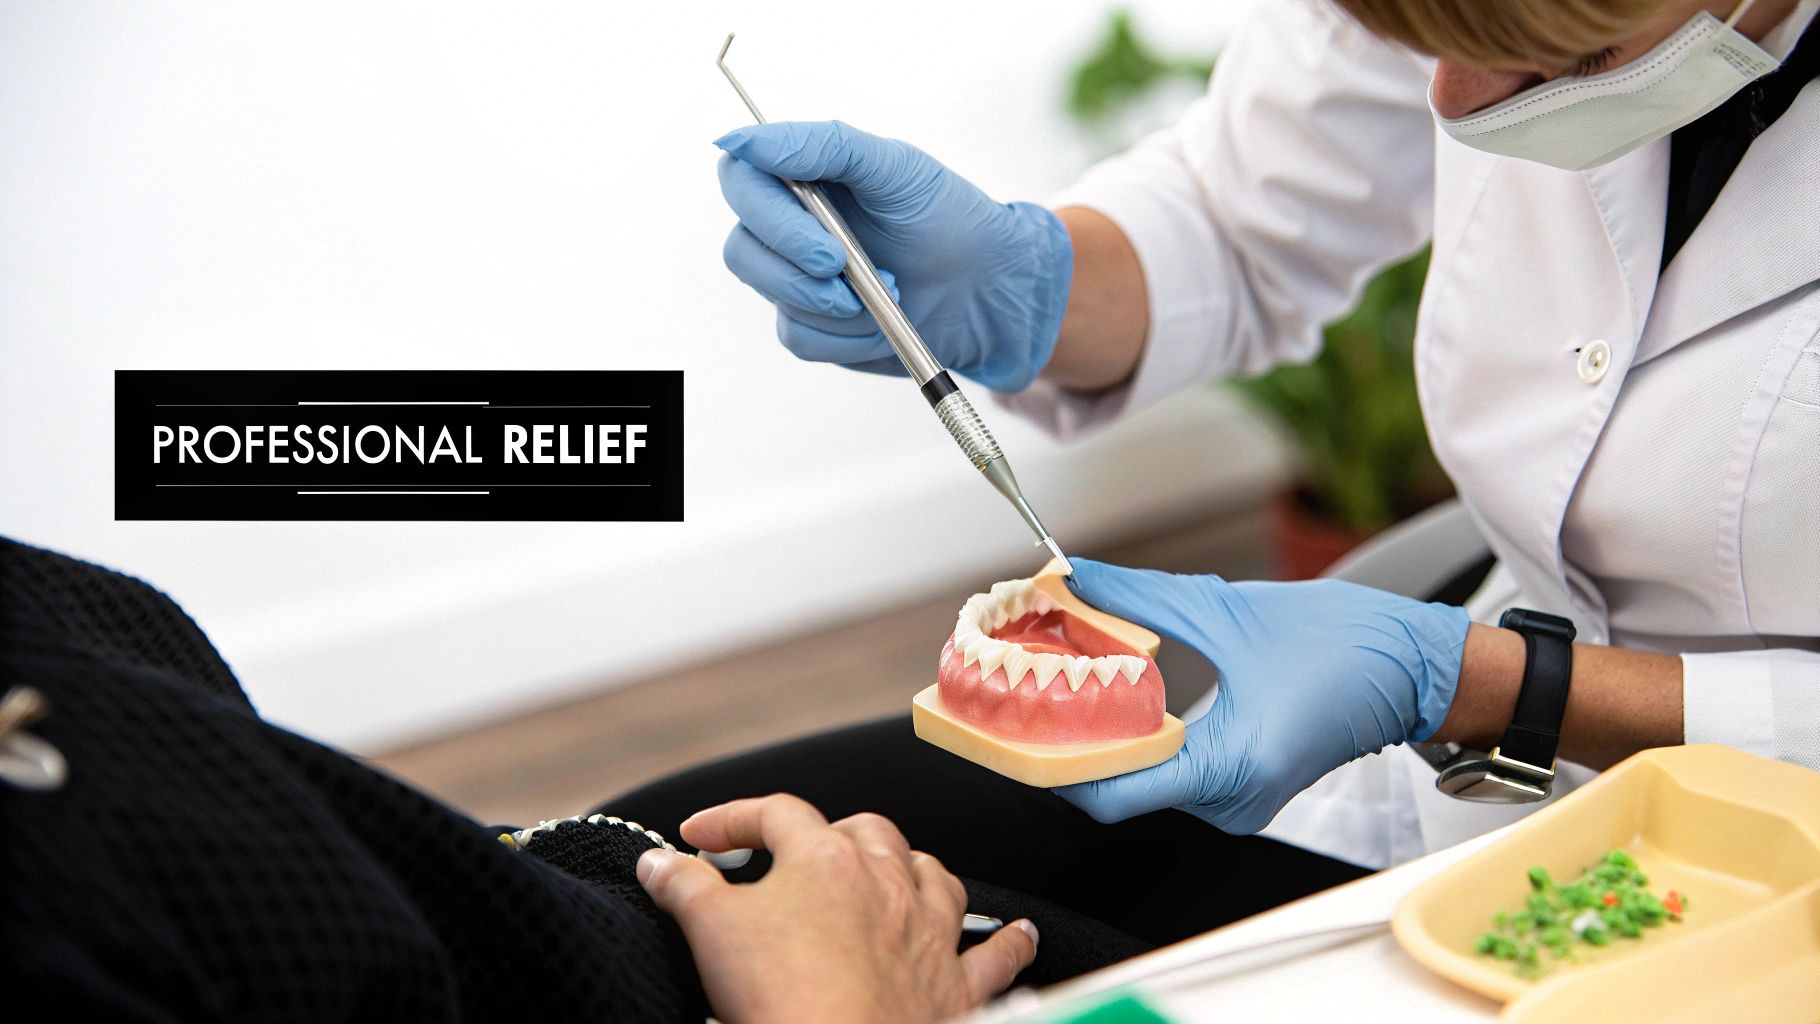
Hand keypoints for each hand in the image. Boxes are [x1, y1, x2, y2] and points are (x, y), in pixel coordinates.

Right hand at [636, 793, 1037, 1023]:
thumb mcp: (712, 933)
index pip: (776, 813)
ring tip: (893, 875)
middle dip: (832, 835)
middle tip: (798, 858)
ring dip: (912, 870)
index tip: (700, 839)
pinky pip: (995, 954)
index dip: (734, 819)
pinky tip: (1019, 936)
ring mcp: (929, 930)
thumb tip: (658, 861)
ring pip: (933, 875)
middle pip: (866, 832)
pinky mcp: (957, 985)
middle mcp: (888, 881)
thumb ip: (684, 887)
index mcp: (825, 858)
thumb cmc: (782, 996)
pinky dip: (1008, 944)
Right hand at [715, 121, 1072, 391]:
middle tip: (847, 266)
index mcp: (802, 178)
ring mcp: (796, 281)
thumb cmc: (946, 217)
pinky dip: (850, 336)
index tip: (818, 232)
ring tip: (893, 290)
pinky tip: (886, 323)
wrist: (987, 289)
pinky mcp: (814, 329)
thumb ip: (822, 144)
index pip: (740, 182)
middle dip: (800, 266)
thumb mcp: (894, 166)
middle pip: (743, 250)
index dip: (763, 211)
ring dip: (838, 304)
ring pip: (775, 299)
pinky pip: (802, 340)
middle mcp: (789, 229)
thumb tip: (742, 140)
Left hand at [1054, 560, 1470, 833]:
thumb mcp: (1227, 607)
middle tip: (1015, 690)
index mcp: (1230, 766)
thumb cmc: (1346, 643)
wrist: (1415, 667)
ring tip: (1053, 687)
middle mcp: (1229, 802)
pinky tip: (1106, 699)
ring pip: (1138, 782)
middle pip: (1115, 788)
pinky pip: (1166, 773)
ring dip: (1096, 738)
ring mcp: (1235, 802)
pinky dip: (1132, 740)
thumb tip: (1072, 577)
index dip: (1047, 760)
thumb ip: (1140, 598)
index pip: (1110, 790)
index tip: (1004, 724)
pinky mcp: (1238, 787)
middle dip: (1063, 740)